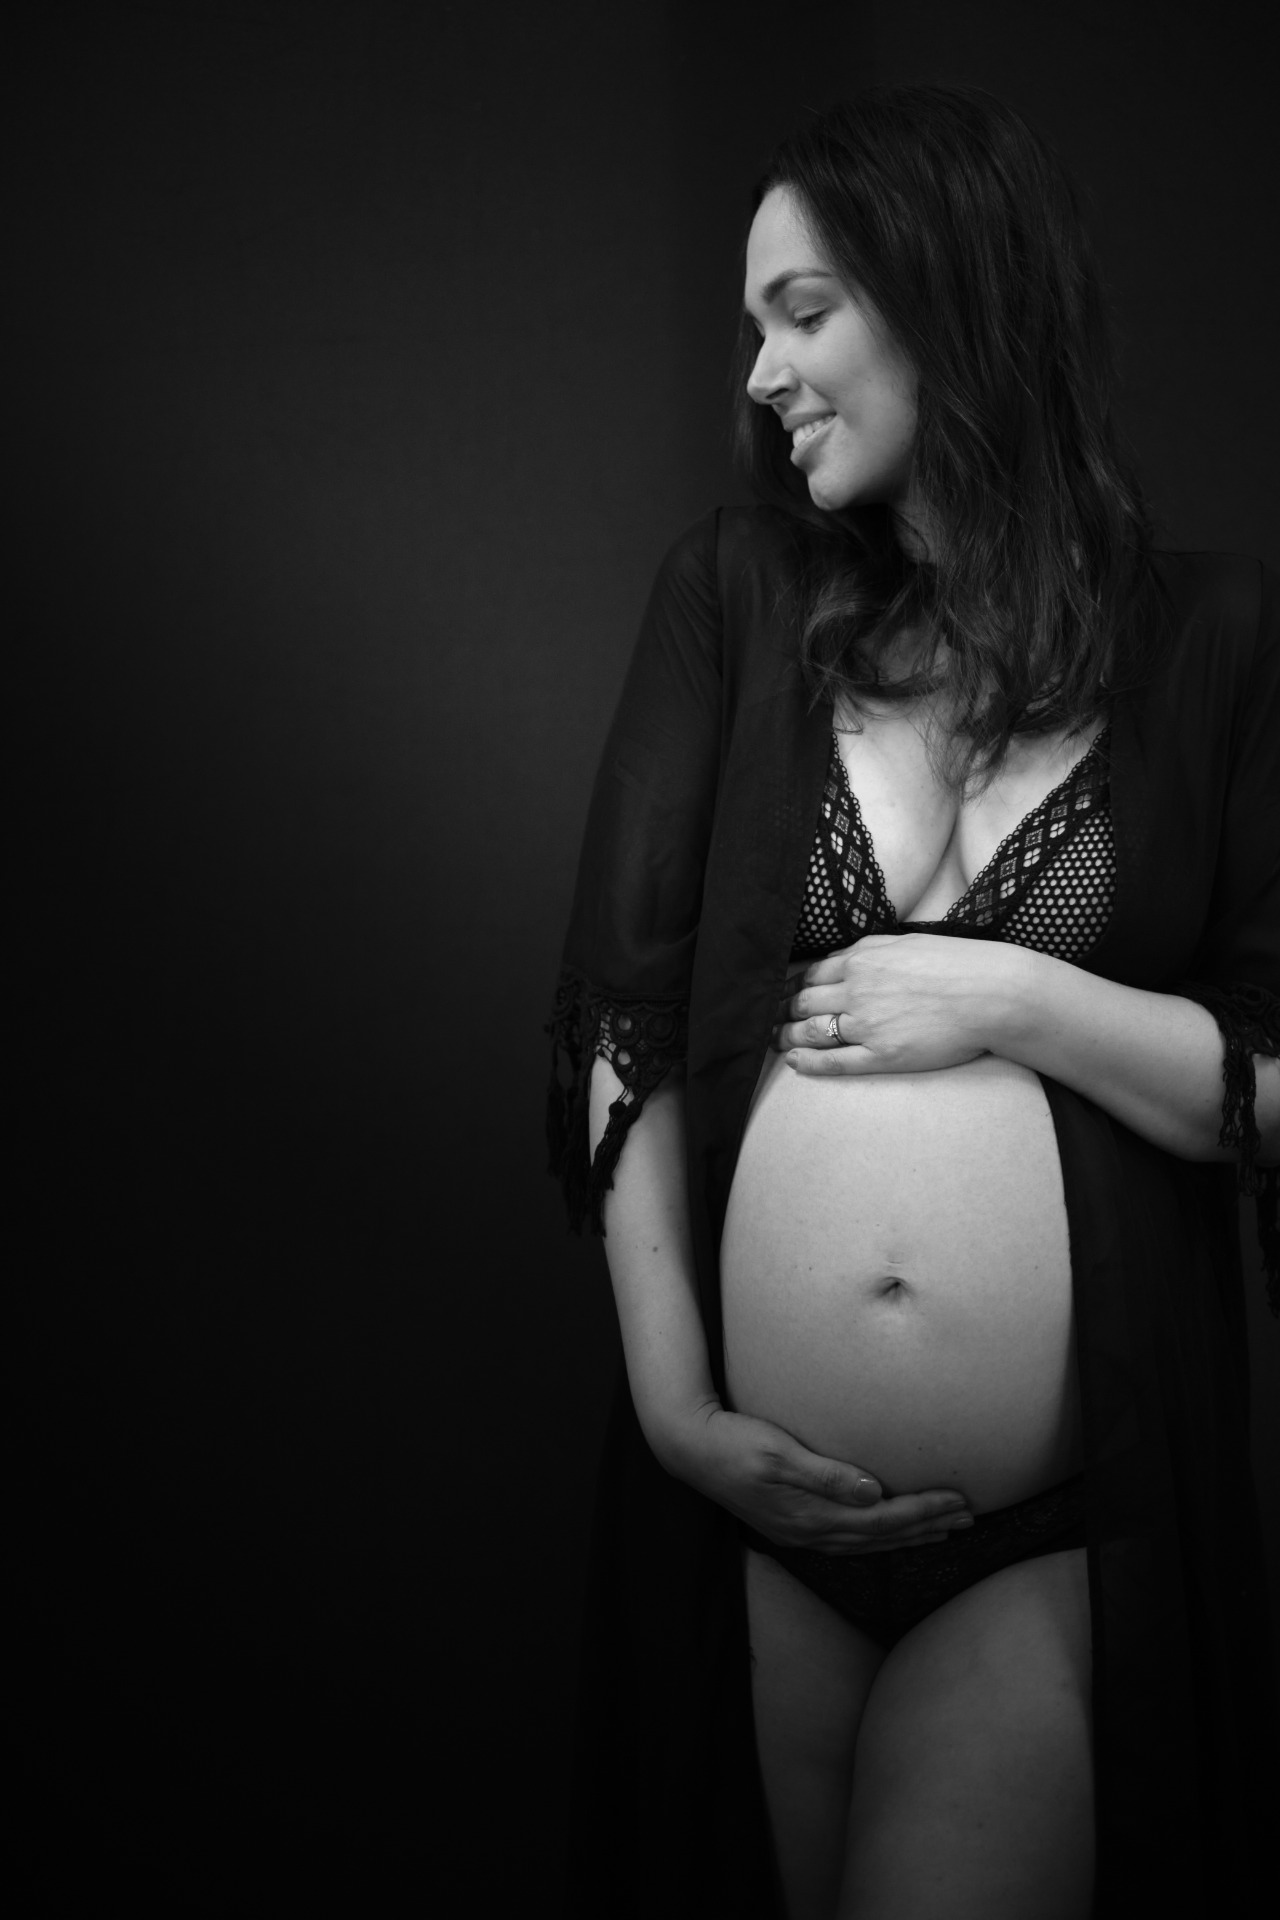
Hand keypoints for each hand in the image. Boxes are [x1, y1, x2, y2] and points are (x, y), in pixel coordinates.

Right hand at [666, 1404, 971, 1553]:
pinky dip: (877, 1538)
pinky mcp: (791, 1525)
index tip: (960, 1501)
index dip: (923, 1512)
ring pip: (867, 1543)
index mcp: (811, 1516)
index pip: (882, 1520)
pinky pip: (848, 1540)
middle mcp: (810, 1532)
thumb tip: (874, 1493)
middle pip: (882, 1537)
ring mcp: (799, 1533)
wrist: (688, 1448)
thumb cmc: (733, 1442)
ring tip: (942, 1531)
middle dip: (927, 1528)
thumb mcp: (777, 1453)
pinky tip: (887, 1532)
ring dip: (907, 1536)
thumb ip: (825, 1475)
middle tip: (969, 1519)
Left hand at [775, 933, 1025, 1075]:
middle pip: (802, 1003)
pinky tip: (795, 1063)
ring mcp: (867, 1024)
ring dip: (786, 1037)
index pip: (811, 975)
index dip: (790, 988)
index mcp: (863, 959)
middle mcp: (858, 990)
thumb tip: (842, 959)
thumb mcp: (907, 943)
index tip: (780, 996)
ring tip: (775, 1042)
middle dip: (780, 1013)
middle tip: (768, 1022)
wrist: (992, 993)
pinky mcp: (882, 1055)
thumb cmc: (958, 964)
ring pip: (810, 1031)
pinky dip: (808, 1063)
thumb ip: (870, 951)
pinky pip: (833, 1061)